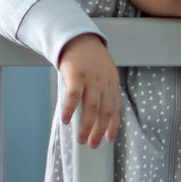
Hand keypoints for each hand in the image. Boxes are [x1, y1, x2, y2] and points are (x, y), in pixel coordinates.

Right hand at [56, 34, 120, 148]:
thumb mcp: (102, 72)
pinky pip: (73, 96)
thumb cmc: (88, 57)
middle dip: (99, 130)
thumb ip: (102, 89)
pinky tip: (65, 120)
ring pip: (91, 107)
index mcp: (112, 83)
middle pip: (104, 112)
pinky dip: (69, 109)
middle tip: (92, 144)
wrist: (78, 37)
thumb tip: (96, 111)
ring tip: (81, 139)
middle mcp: (104, 83)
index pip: (115, 109)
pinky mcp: (76, 75)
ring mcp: (91, 79)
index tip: (108, 140)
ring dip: (86, 126)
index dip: (113, 126)